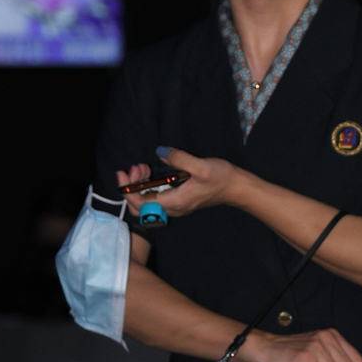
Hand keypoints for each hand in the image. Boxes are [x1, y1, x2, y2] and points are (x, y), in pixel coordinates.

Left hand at [118, 146, 239, 220]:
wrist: (237, 188)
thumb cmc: (221, 178)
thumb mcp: (200, 166)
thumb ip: (178, 159)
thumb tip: (160, 152)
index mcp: (174, 202)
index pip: (140, 203)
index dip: (127, 189)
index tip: (124, 173)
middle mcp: (172, 208)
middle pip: (139, 207)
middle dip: (132, 187)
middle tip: (135, 168)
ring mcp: (175, 206)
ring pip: (147, 203)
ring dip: (139, 186)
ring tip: (142, 168)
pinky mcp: (178, 201)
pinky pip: (155, 199)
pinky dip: (148, 187)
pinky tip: (151, 173)